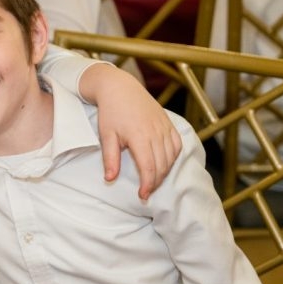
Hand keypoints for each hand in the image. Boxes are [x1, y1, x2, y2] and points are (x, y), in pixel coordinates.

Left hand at [80, 64, 181, 198]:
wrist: (120, 88)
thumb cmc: (111, 112)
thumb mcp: (106, 136)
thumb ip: (110, 159)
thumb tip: (110, 179)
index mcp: (139, 137)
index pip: (149, 168)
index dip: (147, 185)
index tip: (142, 195)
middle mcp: (155, 133)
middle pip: (162, 166)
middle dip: (155, 182)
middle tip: (146, 192)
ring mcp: (164, 127)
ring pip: (170, 157)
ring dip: (164, 172)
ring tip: (153, 181)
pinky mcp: (168, 123)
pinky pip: (176, 145)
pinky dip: (172, 158)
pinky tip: (164, 164)